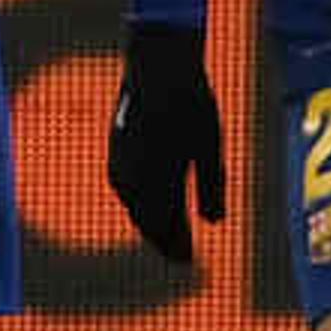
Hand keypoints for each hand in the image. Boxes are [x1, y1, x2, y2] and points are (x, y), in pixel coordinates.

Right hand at [107, 21, 224, 263]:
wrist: (157, 69)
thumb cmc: (191, 105)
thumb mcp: (209, 148)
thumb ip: (211, 188)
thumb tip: (214, 223)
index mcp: (159, 184)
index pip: (165, 230)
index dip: (177, 249)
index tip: (188, 262)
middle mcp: (134, 182)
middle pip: (147, 224)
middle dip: (163, 241)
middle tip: (179, 256)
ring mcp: (120, 168)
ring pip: (135, 209)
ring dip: (150, 224)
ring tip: (166, 234)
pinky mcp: (116, 154)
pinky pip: (127, 193)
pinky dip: (141, 206)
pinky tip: (150, 205)